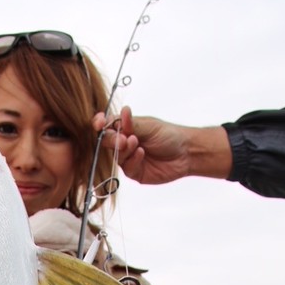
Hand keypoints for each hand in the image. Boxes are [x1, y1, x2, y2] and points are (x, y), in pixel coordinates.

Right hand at [92, 107, 232, 184]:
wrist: (186, 153)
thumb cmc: (170, 136)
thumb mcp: (150, 126)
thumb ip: (133, 123)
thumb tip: (121, 112)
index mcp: (127, 128)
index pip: (108, 125)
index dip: (101, 124)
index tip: (99, 123)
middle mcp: (125, 143)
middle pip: (108, 142)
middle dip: (112, 139)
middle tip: (123, 139)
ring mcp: (129, 159)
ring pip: (116, 156)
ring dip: (124, 150)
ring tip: (136, 143)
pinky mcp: (135, 172)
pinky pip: (127, 168)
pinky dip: (133, 160)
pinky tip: (142, 154)